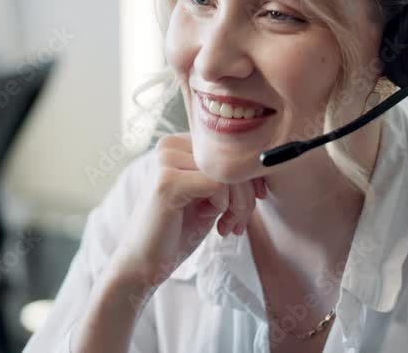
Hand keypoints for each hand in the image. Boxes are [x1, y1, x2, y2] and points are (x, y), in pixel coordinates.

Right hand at [106, 133, 266, 289]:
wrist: (144, 263)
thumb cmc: (177, 230)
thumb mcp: (208, 196)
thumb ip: (227, 176)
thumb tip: (264, 162)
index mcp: (178, 144)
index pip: (229, 147)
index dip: (249, 175)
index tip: (253, 201)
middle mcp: (170, 146)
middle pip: (231, 158)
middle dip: (245, 194)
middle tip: (237, 222)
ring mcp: (166, 161)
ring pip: (229, 172)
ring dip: (238, 205)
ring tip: (227, 225)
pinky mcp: (168, 182)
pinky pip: (218, 185)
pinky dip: (224, 208)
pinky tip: (213, 223)